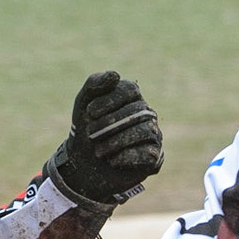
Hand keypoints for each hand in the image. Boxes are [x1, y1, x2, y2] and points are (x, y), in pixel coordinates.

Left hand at [44, 71, 162, 207]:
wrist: (83, 164)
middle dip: (109, 124)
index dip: (110, 100)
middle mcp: (146, 113)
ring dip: (116, 141)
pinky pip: (148, 154)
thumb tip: (115, 75)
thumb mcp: (83, 104)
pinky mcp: (154, 157)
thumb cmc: (86, 129)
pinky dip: (127, 157)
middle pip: (137, 111)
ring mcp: (153, 135)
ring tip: (98, 151)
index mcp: (132, 97)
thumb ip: (95, 84)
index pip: (130, 89)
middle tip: (90, 134)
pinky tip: (112, 160)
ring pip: (144, 131)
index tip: (90, 113)